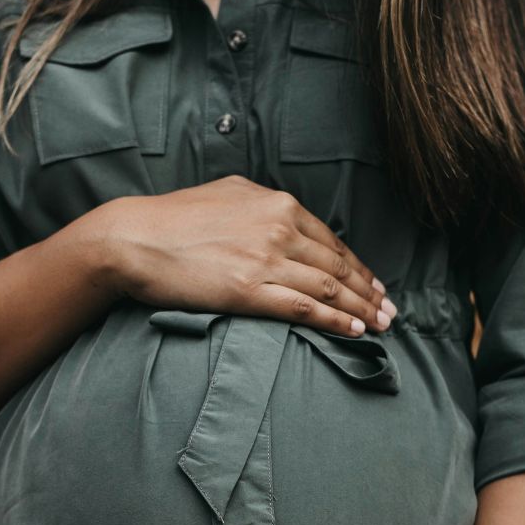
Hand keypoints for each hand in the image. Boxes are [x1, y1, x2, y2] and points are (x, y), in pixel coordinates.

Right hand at [83, 175, 396, 336]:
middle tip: (390, 310)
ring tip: (380, 324)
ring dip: (361, 308)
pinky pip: (305, 308)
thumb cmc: (173, 219)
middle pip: (338, 265)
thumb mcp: (226, 194)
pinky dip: (335, 320)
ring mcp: (267, 259)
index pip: (331, 240)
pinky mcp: (250, 290)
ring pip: (329, 287)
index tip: (373, 284)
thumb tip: (281, 212)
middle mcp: (279, 228)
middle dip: (368, 291)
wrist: (134, 239)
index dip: (358, 266)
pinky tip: (354, 331)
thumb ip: (260, 203)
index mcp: (276, 204)